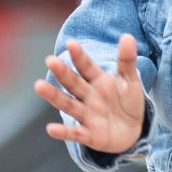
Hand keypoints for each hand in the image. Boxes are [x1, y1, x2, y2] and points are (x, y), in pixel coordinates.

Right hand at [36, 35, 145, 154]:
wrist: (132, 131)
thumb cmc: (127, 102)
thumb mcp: (130, 81)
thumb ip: (127, 60)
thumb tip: (128, 36)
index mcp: (97, 81)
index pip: (86, 66)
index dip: (79, 56)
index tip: (71, 43)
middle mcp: (88, 96)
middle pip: (73, 83)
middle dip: (62, 73)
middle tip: (51, 61)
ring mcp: (87, 115)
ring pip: (68, 104)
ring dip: (54, 96)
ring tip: (39, 86)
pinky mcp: (89, 135)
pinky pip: (75, 133)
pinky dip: (64, 132)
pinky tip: (51, 129)